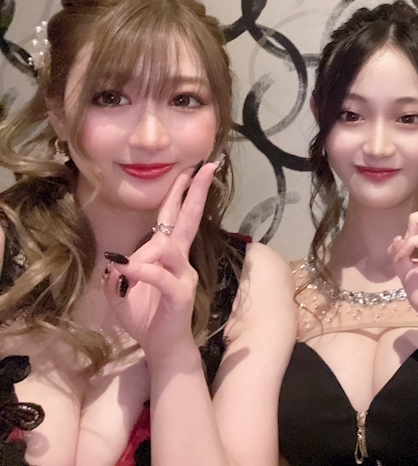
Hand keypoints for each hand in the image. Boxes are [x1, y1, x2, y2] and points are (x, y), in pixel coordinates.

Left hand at [102, 162, 217, 364]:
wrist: (160, 347)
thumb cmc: (145, 316)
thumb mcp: (120, 290)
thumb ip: (117, 270)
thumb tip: (116, 258)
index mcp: (169, 255)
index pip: (176, 217)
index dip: (182, 193)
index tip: (190, 169)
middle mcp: (181, 259)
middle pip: (188, 219)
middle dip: (195, 192)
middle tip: (204, 167)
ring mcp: (183, 275)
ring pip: (166, 248)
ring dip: (144, 254)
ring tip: (126, 271)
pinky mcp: (180, 293)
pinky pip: (160, 275)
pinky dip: (142, 271)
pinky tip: (127, 271)